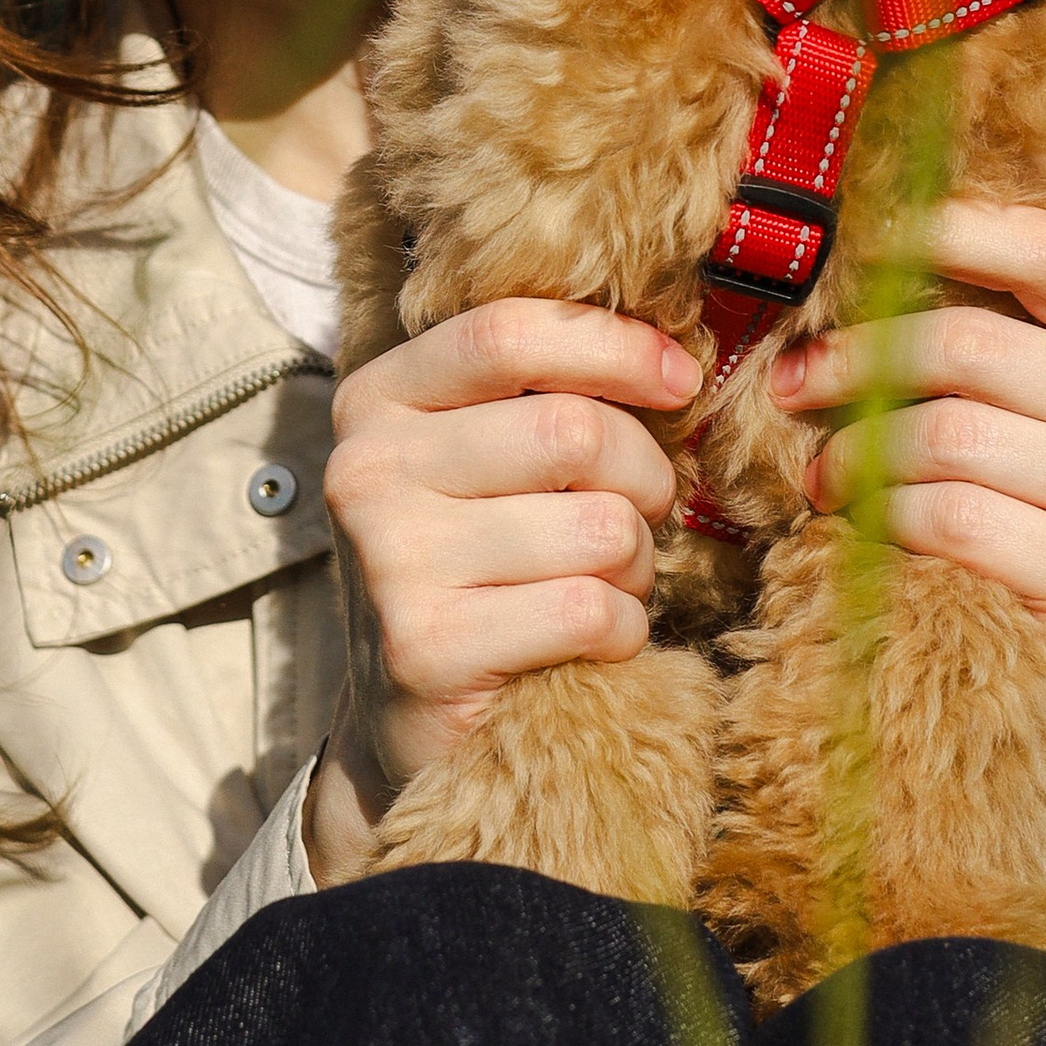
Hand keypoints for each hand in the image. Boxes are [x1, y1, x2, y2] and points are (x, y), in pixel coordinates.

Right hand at [308, 302, 700, 885]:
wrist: (405, 712)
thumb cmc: (478, 557)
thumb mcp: (481, 455)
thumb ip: (544, 392)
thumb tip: (677, 352)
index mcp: (377, 399)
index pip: (507, 334)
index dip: (613, 348)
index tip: (678, 382)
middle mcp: (367, 470)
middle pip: (571, 432)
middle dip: (646, 476)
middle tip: (648, 512)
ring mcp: (391, 561)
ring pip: (599, 528)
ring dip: (637, 563)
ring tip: (608, 581)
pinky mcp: (427, 649)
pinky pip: (590, 610)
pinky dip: (624, 628)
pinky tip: (592, 640)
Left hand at [768, 202, 1045, 835]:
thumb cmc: (1028, 486)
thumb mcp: (1025, 390)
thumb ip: (974, 320)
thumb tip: (845, 251)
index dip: (949, 232)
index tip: (862, 241)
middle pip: (972, 345)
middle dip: (858, 359)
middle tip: (795, 383)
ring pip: (953, 436)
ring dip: (858, 451)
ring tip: (824, 470)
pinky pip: (956, 517)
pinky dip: (887, 515)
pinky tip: (860, 521)